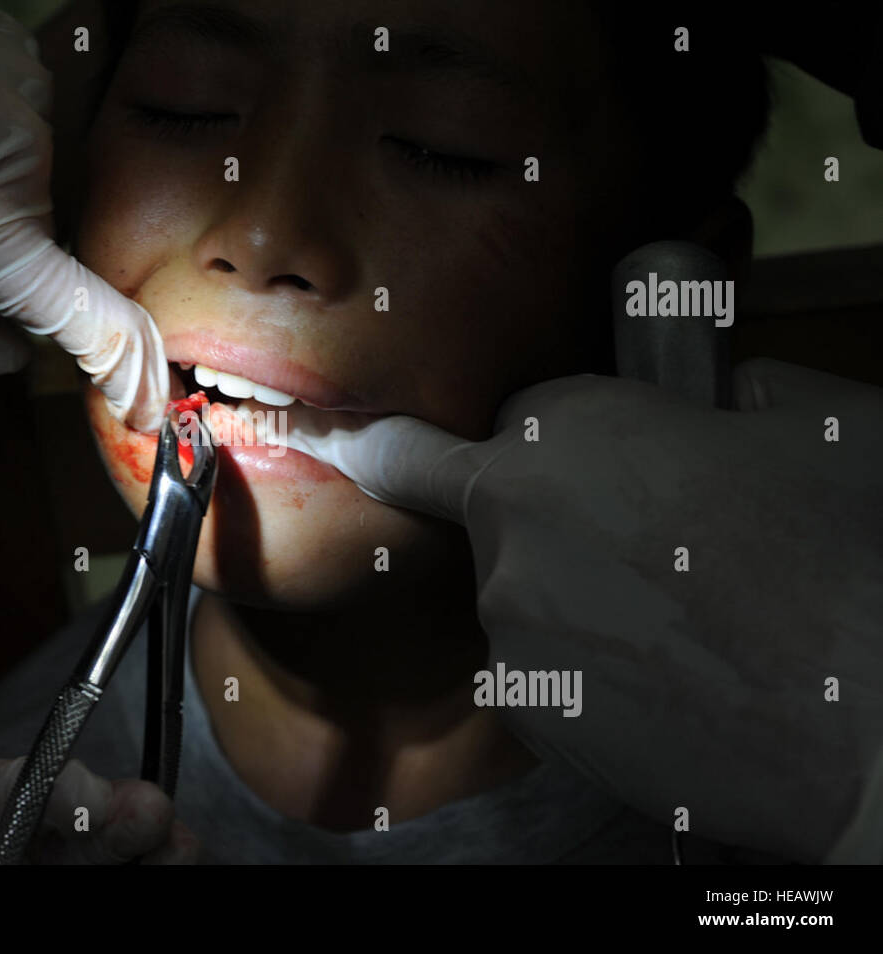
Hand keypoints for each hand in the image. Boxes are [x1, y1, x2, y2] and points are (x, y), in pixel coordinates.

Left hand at [281, 360, 882, 861]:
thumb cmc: (844, 554)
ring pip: (529, 595)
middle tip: (662, 546)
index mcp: (560, 439)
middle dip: (562, 518)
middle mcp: (509, 533)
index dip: (509, 439)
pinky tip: (672, 675)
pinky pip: (547, 671)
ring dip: (583, 598)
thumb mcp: (809, 422)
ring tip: (690, 619)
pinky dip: (591, 670)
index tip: (442, 448)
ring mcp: (514, 630)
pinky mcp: (533, 712)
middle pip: (505, 511)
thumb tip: (719, 402)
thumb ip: (732, 393)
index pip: (480, 424)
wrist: (867, 716)